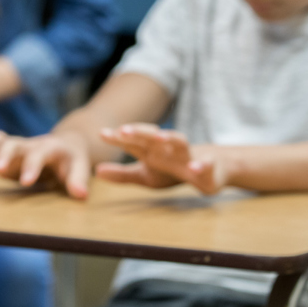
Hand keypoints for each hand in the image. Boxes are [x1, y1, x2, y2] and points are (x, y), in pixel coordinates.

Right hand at [0, 128, 91, 197]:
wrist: (65, 145)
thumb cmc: (72, 160)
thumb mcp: (80, 167)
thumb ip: (79, 180)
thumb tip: (81, 195)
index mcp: (50, 147)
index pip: (39, 153)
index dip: (32, 166)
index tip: (26, 182)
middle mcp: (29, 144)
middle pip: (13, 143)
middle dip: (4, 155)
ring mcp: (15, 147)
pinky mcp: (3, 154)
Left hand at [95, 124, 228, 193]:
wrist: (211, 169)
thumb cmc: (173, 171)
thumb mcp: (145, 176)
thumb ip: (122, 175)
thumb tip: (96, 171)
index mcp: (152, 151)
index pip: (132, 141)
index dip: (118, 138)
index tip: (101, 134)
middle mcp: (168, 148)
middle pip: (152, 136)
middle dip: (139, 132)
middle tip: (123, 131)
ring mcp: (188, 155)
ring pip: (179, 141)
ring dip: (169, 137)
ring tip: (159, 137)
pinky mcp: (207, 166)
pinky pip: (205, 164)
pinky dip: (201, 165)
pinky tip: (195, 168)